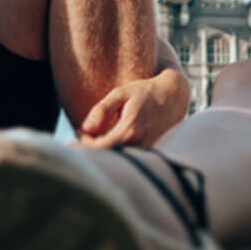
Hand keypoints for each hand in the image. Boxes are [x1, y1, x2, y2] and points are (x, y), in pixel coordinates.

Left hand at [75, 67, 190, 147]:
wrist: (174, 97)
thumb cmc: (145, 92)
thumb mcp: (121, 93)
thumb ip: (102, 109)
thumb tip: (85, 127)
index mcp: (129, 130)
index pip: (100, 148)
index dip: (84, 144)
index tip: (76, 132)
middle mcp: (138, 144)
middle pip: (106, 155)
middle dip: (90, 147)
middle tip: (81, 133)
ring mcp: (145, 150)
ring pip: (117, 157)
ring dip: (102, 148)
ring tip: (93, 134)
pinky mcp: (148, 151)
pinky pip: (127, 155)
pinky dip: (114, 148)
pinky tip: (107, 136)